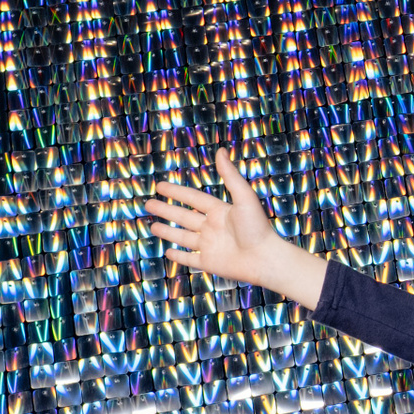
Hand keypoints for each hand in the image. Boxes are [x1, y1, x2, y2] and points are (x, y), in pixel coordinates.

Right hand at [143, 150, 289, 289]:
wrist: (265, 258)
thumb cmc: (257, 227)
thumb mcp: (244, 197)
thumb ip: (230, 176)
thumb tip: (221, 150)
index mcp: (220, 211)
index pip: (192, 199)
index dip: (176, 192)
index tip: (160, 186)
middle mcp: (213, 228)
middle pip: (183, 217)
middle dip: (166, 210)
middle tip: (148, 204)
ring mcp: (210, 246)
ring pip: (183, 237)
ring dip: (168, 232)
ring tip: (153, 226)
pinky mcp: (209, 263)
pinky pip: (190, 259)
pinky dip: (178, 256)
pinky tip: (168, 252)